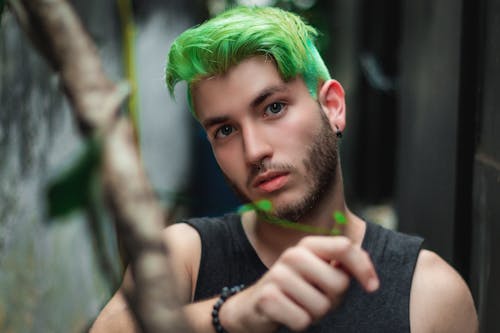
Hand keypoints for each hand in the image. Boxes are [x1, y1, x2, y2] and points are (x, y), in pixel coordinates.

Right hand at [220, 236, 378, 332]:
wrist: (256, 305)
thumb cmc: (297, 289)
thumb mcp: (319, 272)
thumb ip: (342, 264)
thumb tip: (367, 267)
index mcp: (308, 245)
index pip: (345, 247)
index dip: (364, 268)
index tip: (372, 287)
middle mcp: (292, 254)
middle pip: (338, 283)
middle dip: (334, 299)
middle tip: (317, 298)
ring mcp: (277, 274)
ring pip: (321, 306)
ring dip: (315, 314)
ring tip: (301, 306)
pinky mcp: (267, 297)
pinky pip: (302, 320)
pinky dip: (299, 324)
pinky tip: (288, 314)